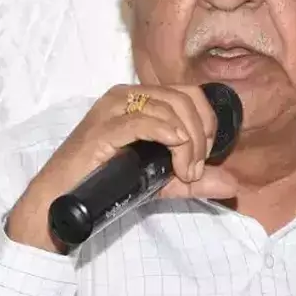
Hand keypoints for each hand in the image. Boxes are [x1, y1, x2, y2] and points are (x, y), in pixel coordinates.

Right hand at [6, 84, 240, 251]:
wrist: (63, 202)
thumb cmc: (107, 184)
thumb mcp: (160, 181)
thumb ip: (195, 180)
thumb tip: (233, 184)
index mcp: (140, 100)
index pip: (189, 93)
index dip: (207, 122)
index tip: (206, 156)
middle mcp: (126, 97)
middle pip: (182, 99)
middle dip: (200, 135)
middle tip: (195, 169)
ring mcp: (111, 109)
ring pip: (166, 109)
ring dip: (186, 143)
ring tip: (184, 172)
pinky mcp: (100, 129)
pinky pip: (141, 120)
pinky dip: (165, 133)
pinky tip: (175, 149)